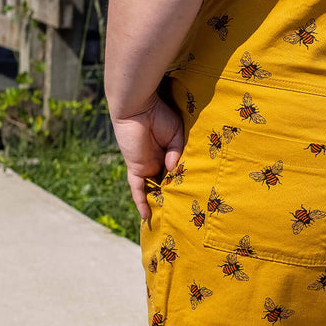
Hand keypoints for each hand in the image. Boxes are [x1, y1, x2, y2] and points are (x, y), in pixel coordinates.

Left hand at [111, 94, 184, 219]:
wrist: (138, 106)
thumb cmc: (159, 114)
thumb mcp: (176, 134)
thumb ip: (177, 152)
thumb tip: (173, 169)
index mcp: (166, 153)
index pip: (173, 172)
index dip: (180, 181)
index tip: (190, 193)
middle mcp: (156, 162)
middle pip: (163, 183)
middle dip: (170, 196)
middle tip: (181, 211)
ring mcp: (145, 166)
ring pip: (152, 189)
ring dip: (157, 202)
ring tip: (167, 218)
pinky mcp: (135, 168)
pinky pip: (137, 188)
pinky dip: (141, 201)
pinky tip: (146, 215)